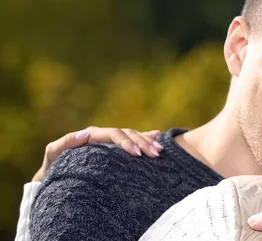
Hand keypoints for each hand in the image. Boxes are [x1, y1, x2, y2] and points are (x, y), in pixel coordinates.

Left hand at [32, 126, 162, 181]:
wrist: (54, 178)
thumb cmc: (52, 167)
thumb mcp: (54, 154)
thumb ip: (66, 142)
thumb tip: (86, 133)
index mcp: (93, 134)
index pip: (114, 134)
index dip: (127, 142)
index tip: (136, 154)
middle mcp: (104, 136)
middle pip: (128, 134)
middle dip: (143, 143)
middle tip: (155, 154)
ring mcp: (110, 143)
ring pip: (133, 137)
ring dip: (148, 142)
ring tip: (160, 150)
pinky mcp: (115, 151)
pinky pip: (133, 142)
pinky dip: (146, 138)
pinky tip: (158, 136)